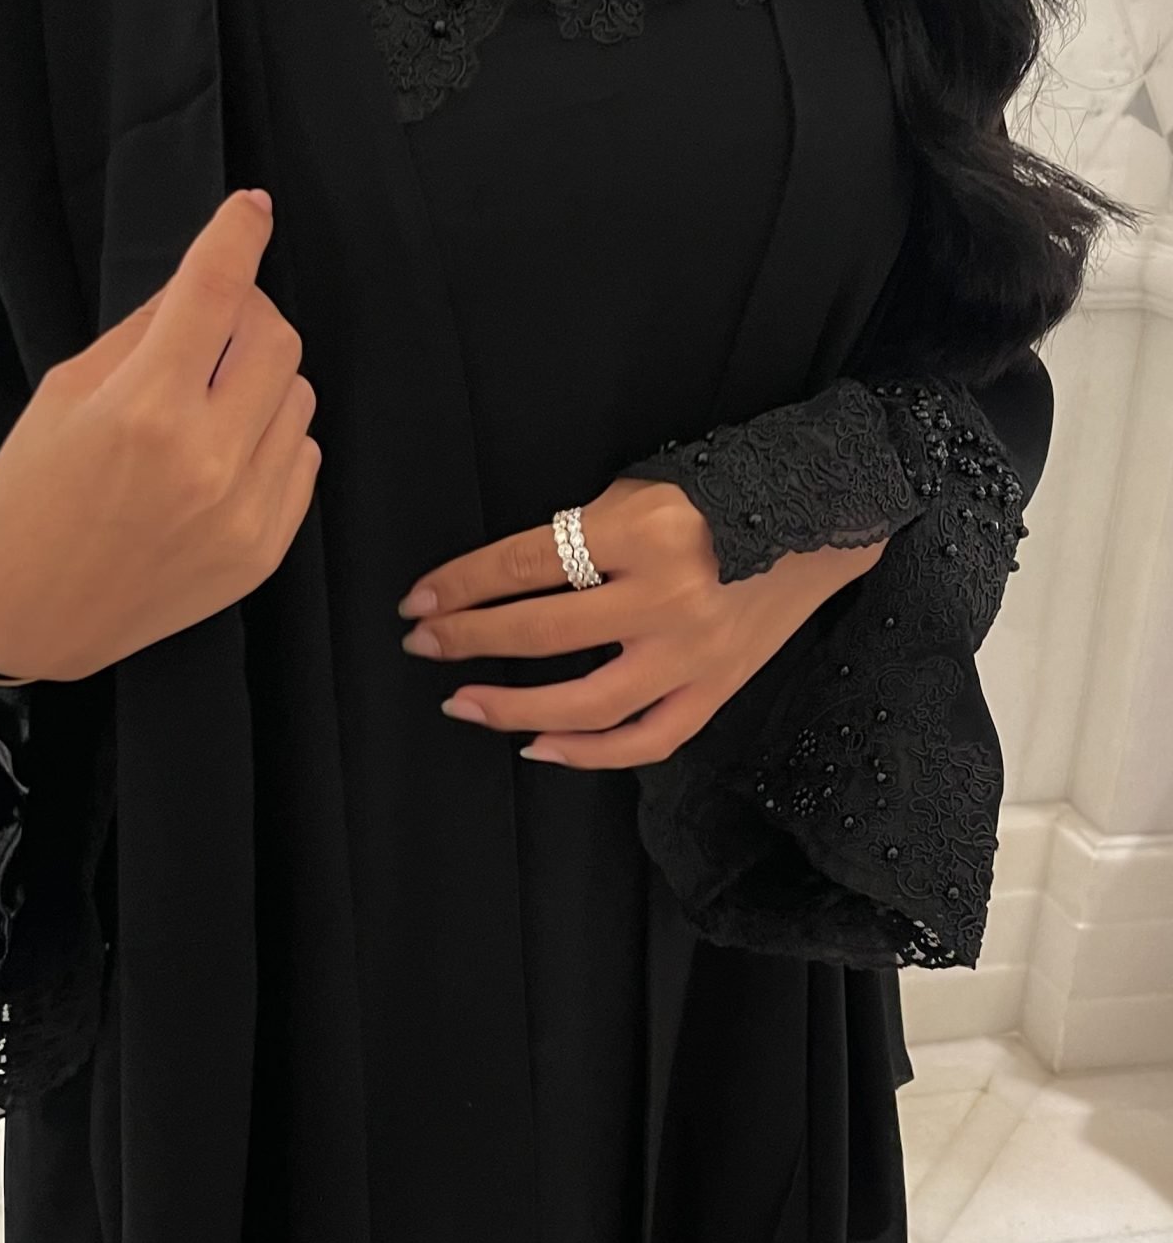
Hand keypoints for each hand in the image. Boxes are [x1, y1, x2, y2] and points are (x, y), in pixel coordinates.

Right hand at [0, 190, 319, 682]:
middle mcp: (207, 459)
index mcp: (146, 409)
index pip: (215, 291)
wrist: (31, 616)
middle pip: (275, 337)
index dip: (237, 236)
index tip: (250, 209)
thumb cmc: (30, 499)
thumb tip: (199, 288)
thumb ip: (141, 336)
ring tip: (208, 401)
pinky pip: (302, 457)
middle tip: (211, 323)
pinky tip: (223, 453)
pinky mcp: (265, 550)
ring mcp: (245, 510)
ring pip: (298, 395)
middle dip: (247, 313)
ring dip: (262, 379)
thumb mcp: (63, 395)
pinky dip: (271, 437)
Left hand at [397, 477, 886, 767]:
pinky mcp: (718, 688)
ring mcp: (695, 652)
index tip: (418, 600)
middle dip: (468, 639)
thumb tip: (502, 584)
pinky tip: (538, 746)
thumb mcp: (644, 489)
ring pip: (587, 704)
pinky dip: (588, 753)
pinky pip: (645, 740)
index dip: (461, 585)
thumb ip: (581, 534)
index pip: (524, 564)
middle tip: (422, 643)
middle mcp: (668, 596)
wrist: (824, 521)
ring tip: (463, 702)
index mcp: (641, 530)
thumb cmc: (725, 495)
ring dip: (513, 707)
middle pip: (543, 632)